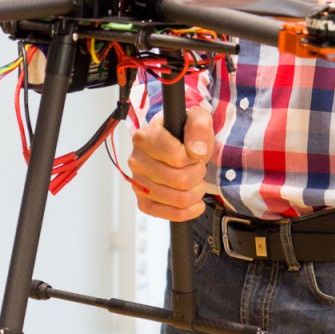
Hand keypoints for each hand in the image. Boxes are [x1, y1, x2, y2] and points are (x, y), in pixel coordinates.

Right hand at [128, 106, 213, 221]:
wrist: (175, 147)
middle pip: (181, 180)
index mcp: (144, 137)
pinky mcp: (143, 201)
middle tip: (196, 167)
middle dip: (198, 175)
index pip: (178, 157)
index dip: (193, 157)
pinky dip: (189, 210)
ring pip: (179, 199)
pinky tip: (193, 199)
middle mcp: (136, 160)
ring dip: (196, 191)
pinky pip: (171, 215)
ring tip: (195, 180)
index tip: (192, 152)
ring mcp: (138, 183)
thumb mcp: (196, 118)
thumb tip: (196, 151)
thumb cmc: (184, 133)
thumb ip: (198, 127)